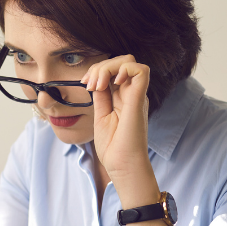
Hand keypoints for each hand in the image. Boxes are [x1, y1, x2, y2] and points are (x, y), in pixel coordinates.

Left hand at [80, 55, 153, 187]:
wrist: (121, 164)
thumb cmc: (112, 145)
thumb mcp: (101, 115)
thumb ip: (101, 97)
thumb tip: (95, 81)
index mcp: (123, 96)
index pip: (114, 69)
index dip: (97, 69)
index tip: (85, 84)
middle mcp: (132, 92)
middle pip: (121, 61)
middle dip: (100, 66)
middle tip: (89, 84)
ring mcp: (137, 95)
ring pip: (128, 61)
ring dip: (107, 67)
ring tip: (96, 85)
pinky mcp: (139, 100)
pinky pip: (141, 70)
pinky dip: (124, 69)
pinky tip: (111, 83)